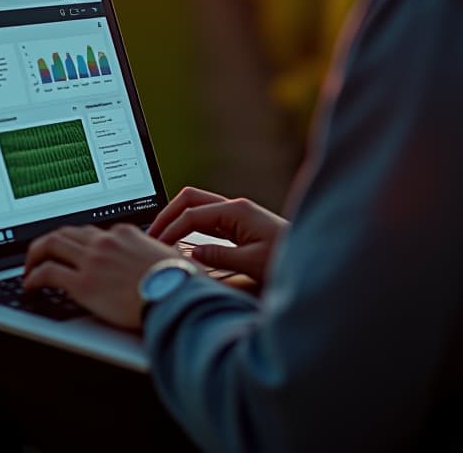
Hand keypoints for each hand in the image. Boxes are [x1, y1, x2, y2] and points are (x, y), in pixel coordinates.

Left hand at [23, 223, 180, 329]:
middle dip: (50, 241)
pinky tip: (30, 283)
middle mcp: (105, 241)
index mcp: (125, 233)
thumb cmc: (179, 282)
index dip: (79, 241)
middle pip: (68, 231)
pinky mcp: (83, 283)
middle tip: (42, 253)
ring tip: (30, 265)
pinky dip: (34, 276)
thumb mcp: (170, 257)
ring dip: (36, 254)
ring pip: (52, 244)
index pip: (93, 231)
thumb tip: (162, 259)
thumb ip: (156, 254)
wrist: (175, 296)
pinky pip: (48, 272)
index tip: (73, 251)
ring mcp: (92, 260)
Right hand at [148, 186, 288, 284]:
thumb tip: (190, 253)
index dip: (171, 230)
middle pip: (190, 199)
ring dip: (177, 218)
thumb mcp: (252, 262)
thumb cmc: (286, 259)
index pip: (192, 215)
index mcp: (236, 211)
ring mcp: (236, 214)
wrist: (312, 259)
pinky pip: (206, 219)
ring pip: (196, 206)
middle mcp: (234, 208)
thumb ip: (219, 256)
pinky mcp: (238, 224)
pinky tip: (181, 243)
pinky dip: (189, 227)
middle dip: (168, 215)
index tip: (156, 248)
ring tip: (160, 238)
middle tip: (151, 236)